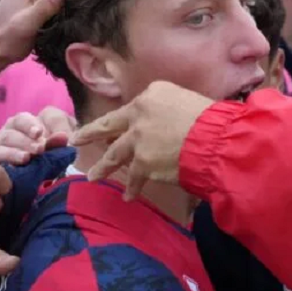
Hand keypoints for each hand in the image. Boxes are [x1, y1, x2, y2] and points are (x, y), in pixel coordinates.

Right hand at [0, 107, 76, 164]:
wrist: (38, 180)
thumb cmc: (50, 156)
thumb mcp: (58, 147)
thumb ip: (59, 142)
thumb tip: (63, 137)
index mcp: (23, 123)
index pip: (23, 119)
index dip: (30, 125)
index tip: (39, 133)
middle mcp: (8, 130)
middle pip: (12, 130)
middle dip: (26, 139)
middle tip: (40, 149)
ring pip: (2, 142)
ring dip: (15, 151)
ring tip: (27, 158)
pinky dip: (5, 161)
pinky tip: (15, 168)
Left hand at [72, 81, 212, 199]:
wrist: (215, 140)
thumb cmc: (212, 119)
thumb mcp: (189, 102)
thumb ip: (171, 111)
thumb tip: (168, 126)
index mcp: (152, 94)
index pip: (133, 108)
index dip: (126, 120)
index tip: (116, 125)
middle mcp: (139, 113)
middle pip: (109, 124)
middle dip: (90, 133)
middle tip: (76, 139)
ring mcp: (137, 138)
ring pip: (114, 154)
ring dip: (104, 167)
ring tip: (94, 175)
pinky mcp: (142, 162)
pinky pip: (134, 178)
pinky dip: (132, 188)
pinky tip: (129, 196)